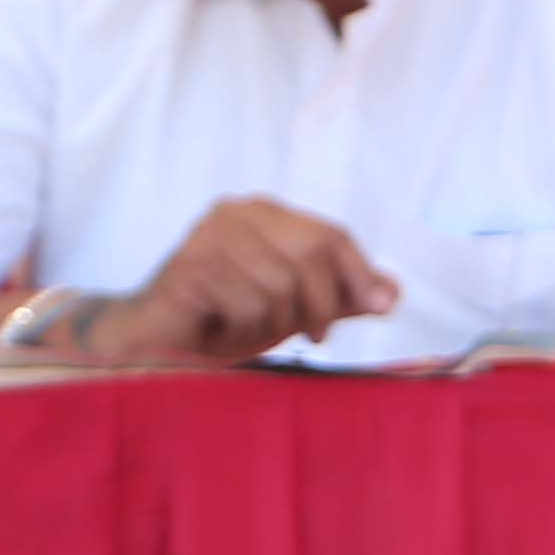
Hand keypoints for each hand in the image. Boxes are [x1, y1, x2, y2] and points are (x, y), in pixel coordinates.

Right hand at [93, 198, 398, 359]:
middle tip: (314, 336)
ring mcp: (209, 235)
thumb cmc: (228, 319)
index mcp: (264, 213)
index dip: (361, 273)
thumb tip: (393, 291)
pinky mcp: (191, 265)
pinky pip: (249, 302)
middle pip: (312, 255)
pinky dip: (245, 328)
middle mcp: (235, 213)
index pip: (331, 234)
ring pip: (281, 283)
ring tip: (254, 328)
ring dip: (277, 321)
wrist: (160, 341)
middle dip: (323, 305)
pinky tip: (225, 328)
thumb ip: (342, 297)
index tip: (379, 308)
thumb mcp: (296, 308)